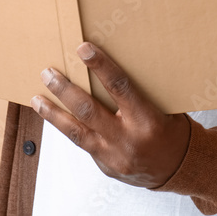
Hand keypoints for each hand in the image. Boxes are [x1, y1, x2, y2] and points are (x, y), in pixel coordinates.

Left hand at [31, 42, 189, 188]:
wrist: (178, 168)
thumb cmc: (172, 131)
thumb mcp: (163, 106)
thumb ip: (138, 91)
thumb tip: (110, 66)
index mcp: (147, 120)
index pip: (120, 87)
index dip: (100, 66)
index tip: (83, 49)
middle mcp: (128, 139)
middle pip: (88, 110)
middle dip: (65, 90)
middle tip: (48, 73)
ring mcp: (114, 157)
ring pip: (76, 132)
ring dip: (54, 113)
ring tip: (38, 98)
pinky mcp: (105, 166)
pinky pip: (83, 144)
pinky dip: (68, 129)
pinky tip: (55, 117)